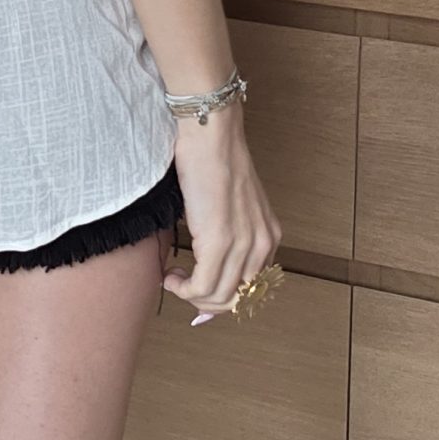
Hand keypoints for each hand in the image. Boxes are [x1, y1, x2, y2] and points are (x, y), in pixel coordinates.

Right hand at [162, 105, 281, 324]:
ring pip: (219, 298)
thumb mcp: (230, 206)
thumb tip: (203, 267)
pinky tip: (170, 274)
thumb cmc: (213, 162)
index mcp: (268, 237)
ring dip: (191, 296)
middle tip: (183, 286)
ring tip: (175, 278)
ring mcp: (244, 245)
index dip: (223, 300)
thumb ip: (228, 235)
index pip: (252, 289)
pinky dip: (182, 289)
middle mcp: (262, 245)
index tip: (197, 296)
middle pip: (237, 300)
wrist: (210, 137)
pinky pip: (202, 287)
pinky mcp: (220, 242)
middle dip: (205, 303)